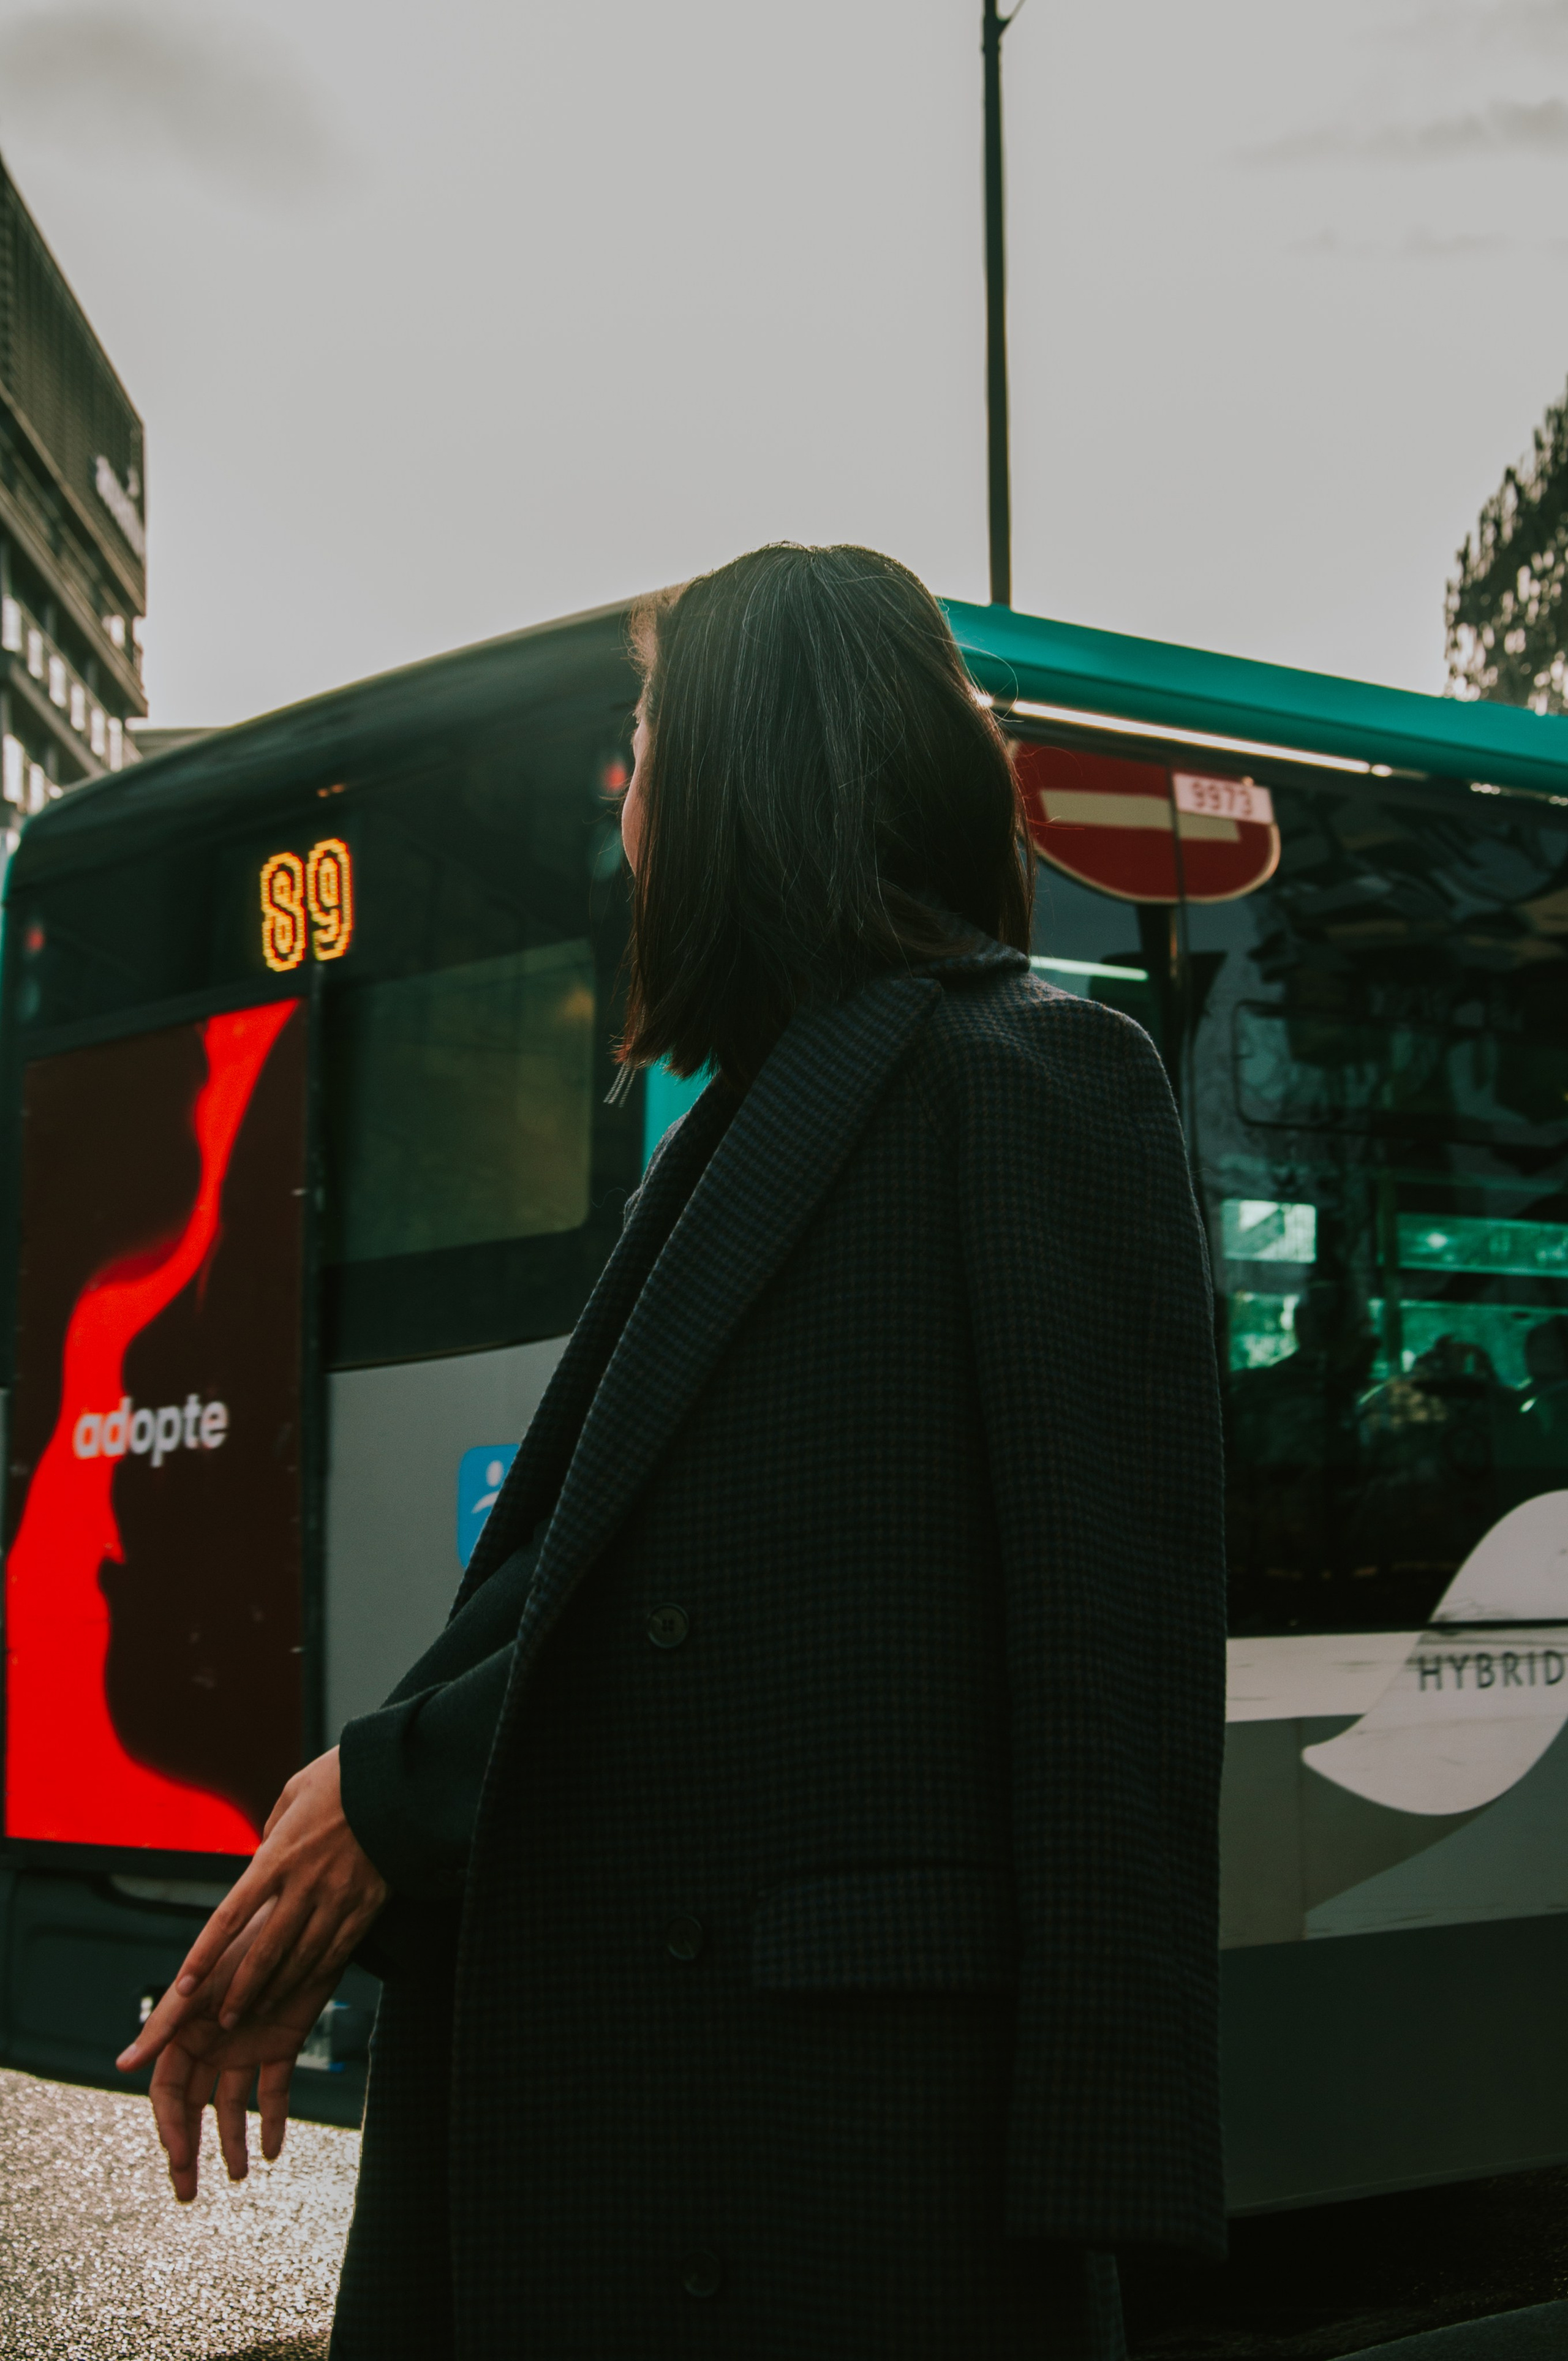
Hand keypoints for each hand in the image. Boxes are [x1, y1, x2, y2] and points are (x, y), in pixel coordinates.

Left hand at [119, 1747, 385, 2057]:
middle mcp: (305, 1882)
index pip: (231, 1915)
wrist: (400, 1779)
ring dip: (277, 1989)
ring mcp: (339, 1897)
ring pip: (302, 1958)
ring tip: (258, 2009)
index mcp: (278, 1854)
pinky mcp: (367, 1905)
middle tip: (224, 2018)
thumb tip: (260, 1855)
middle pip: (266, 1950)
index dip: (205, 1955)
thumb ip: (271, 1831)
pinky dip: (315, 1974)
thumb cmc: (341, 1779)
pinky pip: (337, 1950)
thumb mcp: (293, 1793)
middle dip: (241, 1990)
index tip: (185, 1985)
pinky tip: (301, 1987)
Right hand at [138, 1910, 337, 2199]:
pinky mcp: (282, 2043)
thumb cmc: (240, 1944)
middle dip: (191, 2150)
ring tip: (239, 2175)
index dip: (172, 2127)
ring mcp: (247, 2046)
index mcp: (187, 2033)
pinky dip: (275, 2121)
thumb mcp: (200, 1986)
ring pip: (233, 2106)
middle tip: (188, 2193)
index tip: (179, 2157)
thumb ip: (164, 2025)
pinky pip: (275, 2091)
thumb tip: (122, 2066)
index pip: (170, 2093)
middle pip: (196, 2108)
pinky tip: (274, 2149)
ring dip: (233, 2142)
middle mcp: (213, 2044)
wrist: (299, 1919)